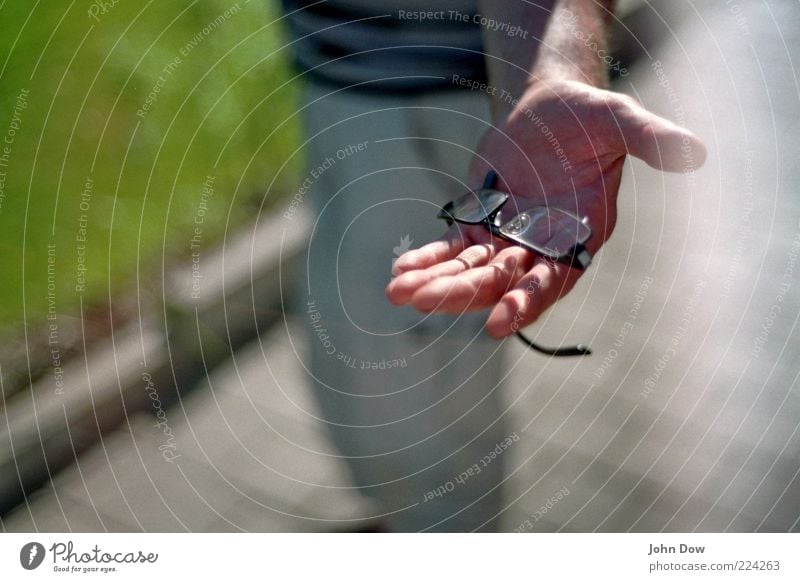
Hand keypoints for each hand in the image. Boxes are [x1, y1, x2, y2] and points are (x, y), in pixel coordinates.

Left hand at [385, 80, 705, 337]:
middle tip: (422, 302)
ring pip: (469, 271)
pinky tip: (401, 269)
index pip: (553, 280)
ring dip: (435, 282)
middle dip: (463, 294)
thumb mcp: (618, 120)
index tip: (496, 324)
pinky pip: (452, 249)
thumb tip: (696, 152)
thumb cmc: (588, 117)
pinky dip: (428, 259)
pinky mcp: (481, 226)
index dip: (526, 301)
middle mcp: (543, 249)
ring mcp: (508, 241)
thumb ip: (649, 138)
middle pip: (500, 282)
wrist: (551, 109)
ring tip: (397, 291)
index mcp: (579, 238)